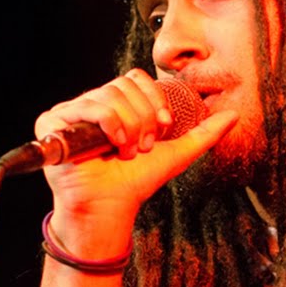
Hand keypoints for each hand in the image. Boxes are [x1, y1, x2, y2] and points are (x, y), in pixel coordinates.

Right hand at [34, 68, 237, 252]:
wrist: (111, 207)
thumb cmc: (136, 182)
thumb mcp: (176, 153)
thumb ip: (204, 133)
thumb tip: (232, 114)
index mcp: (116, 104)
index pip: (137, 78)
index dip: (155, 99)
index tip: (165, 128)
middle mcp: (92, 103)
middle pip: (124, 85)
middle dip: (144, 117)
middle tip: (144, 147)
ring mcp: (72, 111)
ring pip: (110, 94)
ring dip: (129, 126)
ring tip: (127, 152)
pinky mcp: (53, 121)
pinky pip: (88, 105)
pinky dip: (110, 125)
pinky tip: (113, 147)